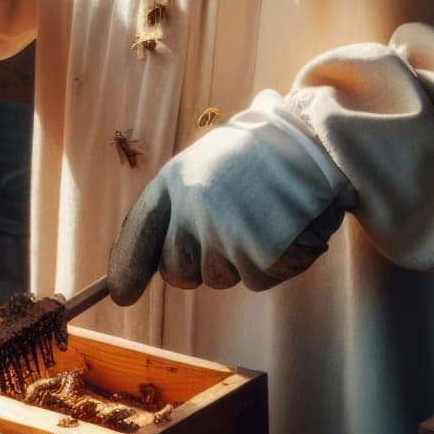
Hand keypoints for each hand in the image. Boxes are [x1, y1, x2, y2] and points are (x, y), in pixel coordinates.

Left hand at [107, 97, 351, 303]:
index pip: (141, 231)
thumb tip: (146, 272)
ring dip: (246, 260)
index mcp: (173, 181)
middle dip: (204, 264)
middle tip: (235, 231)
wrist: (313, 139)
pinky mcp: (261, 251)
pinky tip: (288, 227)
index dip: (128, 266)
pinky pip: (261, 277)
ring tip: (267, 218)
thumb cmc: (258, 157)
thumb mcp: (205, 168)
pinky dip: (278, 261)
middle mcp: (190, 208)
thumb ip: (177, 210)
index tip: (120, 294)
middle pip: (180, 272)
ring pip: (224, 277)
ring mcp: (224, 230)